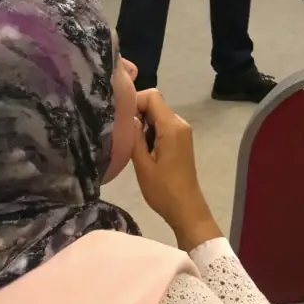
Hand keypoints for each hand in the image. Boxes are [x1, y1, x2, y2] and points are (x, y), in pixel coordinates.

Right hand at [132, 90, 218, 249]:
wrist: (185, 208)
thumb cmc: (162, 190)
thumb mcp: (142, 165)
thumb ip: (134, 137)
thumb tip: (126, 116)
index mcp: (172, 127)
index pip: (152, 96)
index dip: (133, 100)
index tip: (118, 115)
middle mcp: (180, 123)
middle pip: (155, 104)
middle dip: (136, 112)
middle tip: (120, 130)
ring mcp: (182, 131)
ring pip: (158, 115)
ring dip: (142, 124)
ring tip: (128, 141)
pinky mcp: (180, 140)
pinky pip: (163, 125)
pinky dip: (150, 131)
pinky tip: (140, 148)